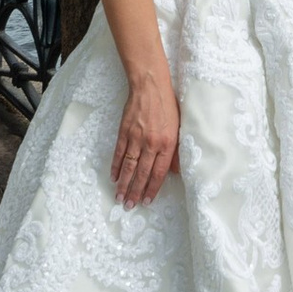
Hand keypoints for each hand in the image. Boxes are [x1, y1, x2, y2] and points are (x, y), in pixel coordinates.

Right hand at [111, 67, 179, 207]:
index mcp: (167, 143)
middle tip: (129, 206)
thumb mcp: (179, 127)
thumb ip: (175, 150)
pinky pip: (119, 153)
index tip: (147, 201)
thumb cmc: (168, 105)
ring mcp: (136, 138)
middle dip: (135, 192)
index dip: (152, 188)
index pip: (158, 172)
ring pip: (129, 166)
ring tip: (119, 197)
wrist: (150, 85)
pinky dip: (116, 166)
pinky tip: (114, 177)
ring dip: (124, 184)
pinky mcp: (124, 131)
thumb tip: (174, 171)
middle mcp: (151, 143)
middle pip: (142, 173)